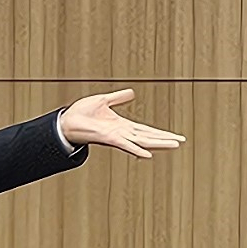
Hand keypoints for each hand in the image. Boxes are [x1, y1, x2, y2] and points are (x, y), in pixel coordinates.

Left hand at [59, 90, 183, 158]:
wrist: (65, 122)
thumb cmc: (81, 114)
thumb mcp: (103, 101)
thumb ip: (118, 98)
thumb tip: (131, 92)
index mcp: (122, 126)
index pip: (146, 130)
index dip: (161, 133)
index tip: (175, 136)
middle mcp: (122, 133)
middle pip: (148, 136)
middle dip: (164, 139)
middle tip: (181, 142)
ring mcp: (117, 137)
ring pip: (142, 141)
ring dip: (158, 143)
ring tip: (174, 145)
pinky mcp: (110, 138)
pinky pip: (126, 145)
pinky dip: (137, 149)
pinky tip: (148, 155)